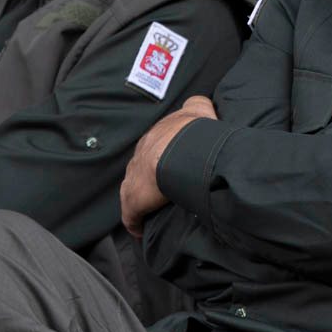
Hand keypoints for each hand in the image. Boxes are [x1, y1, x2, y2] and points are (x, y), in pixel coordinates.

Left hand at [120, 96, 217, 237]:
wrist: (181, 148)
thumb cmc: (193, 131)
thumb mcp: (198, 109)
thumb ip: (198, 104)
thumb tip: (201, 101)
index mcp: (155, 136)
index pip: (153, 145)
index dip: (160, 154)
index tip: (166, 162)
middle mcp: (140, 154)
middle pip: (141, 166)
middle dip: (149, 176)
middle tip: (164, 188)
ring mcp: (133, 177)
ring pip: (132, 189)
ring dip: (141, 199)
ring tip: (152, 210)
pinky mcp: (133, 200)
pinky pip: (130, 215)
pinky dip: (135, 221)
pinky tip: (141, 229)